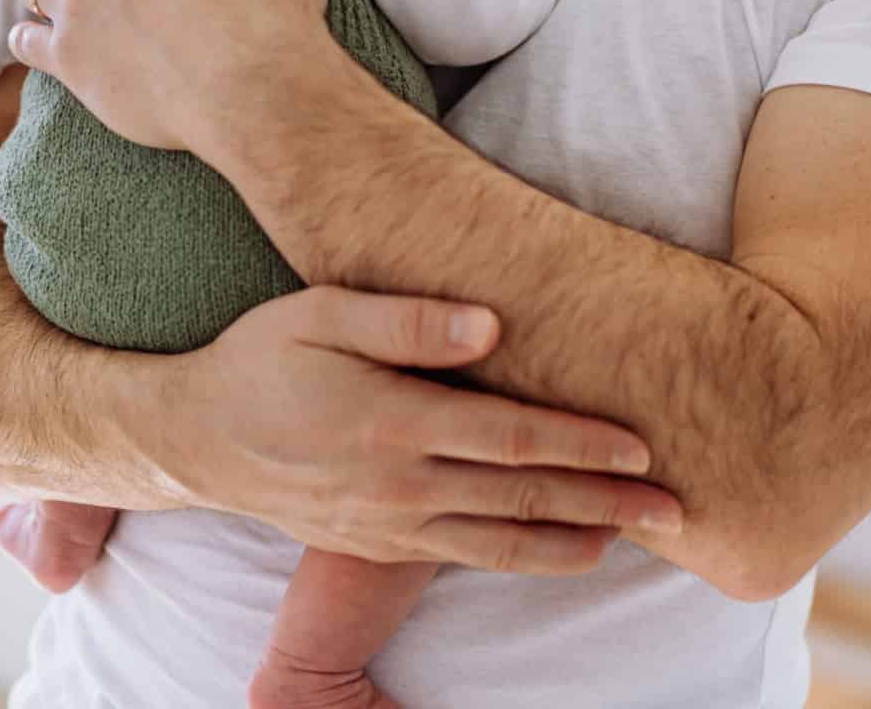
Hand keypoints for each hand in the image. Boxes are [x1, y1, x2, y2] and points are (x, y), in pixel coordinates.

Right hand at [148, 286, 684, 574]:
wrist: (195, 438)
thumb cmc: (262, 359)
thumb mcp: (320, 313)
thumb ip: (406, 320)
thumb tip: (490, 326)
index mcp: (390, 421)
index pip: (508, 439)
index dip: (580, 443)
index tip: (641, 443)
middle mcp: (395, 484)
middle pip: (520, 499)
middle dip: (604, 502)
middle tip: (675, 506)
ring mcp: (386, 524)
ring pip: (499, 542)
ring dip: (574, 541)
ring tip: (636, 538)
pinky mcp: (377, 544)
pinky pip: (465, 555)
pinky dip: (523, 557)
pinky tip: (564, 550)